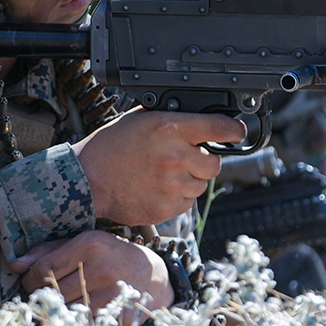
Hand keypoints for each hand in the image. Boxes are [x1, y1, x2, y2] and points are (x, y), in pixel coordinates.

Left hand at [10, 231, 171, 325]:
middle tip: (51, 295)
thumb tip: (14, 265)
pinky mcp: (120, 319)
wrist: (153, 275)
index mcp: (90, 244)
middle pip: (53, 295)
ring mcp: (113, 297)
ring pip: (67, 314)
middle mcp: (102, 269)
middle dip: (45, 299)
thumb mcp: (83, 243)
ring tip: (70, 303)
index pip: (42, 270)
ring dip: (62, 313)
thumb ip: (47, 251)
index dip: (29, 281)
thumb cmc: (109, 256)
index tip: (31, 284)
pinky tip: (86, 315)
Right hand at [72, 107, 247, 225]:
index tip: (238, 132)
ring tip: (165, 173)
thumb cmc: (111, 146)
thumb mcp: (141, 118)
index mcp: (170, 128)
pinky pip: (187, 202)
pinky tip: (159, 187)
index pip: (218, 127)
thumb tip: (199, 118)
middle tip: (185, 157)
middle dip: (204, 160)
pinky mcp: (166, 208)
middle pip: (214, 162)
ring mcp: (172, 185)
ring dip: (191, 179)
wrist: (87, 179)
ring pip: (201, 184)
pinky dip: (179, 196)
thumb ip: (172, 117)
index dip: (233, 130)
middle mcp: (175, 157)